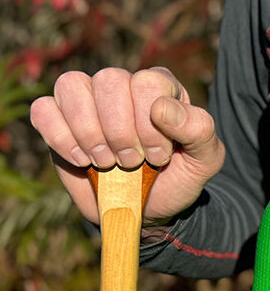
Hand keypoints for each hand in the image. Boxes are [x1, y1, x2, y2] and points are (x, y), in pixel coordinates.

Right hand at [29, 67, 224, 225]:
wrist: (149, 210)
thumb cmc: (178, 177)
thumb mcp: (205, 159)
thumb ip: (199, 129)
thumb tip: (161, 108)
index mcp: (161, 88)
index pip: (148, 81)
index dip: (151, 122)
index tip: (158, 156)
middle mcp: (123, 86)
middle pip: (109, 80)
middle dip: (120, 130)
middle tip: (132, 162)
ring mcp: (87, 102)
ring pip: (71, 85)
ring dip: (89, 131)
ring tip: (107, 162)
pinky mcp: (58, 122)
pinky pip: (43, 109)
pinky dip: (60, 138)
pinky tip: (82, 161)